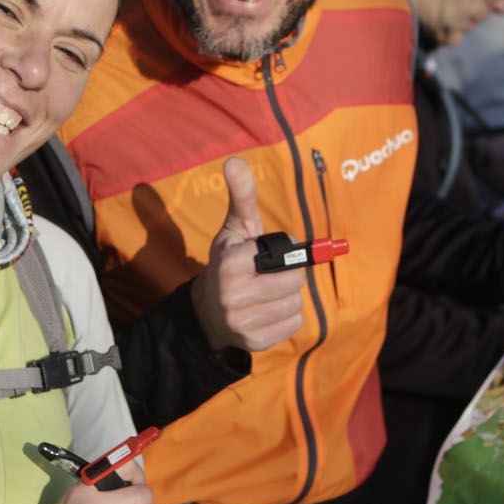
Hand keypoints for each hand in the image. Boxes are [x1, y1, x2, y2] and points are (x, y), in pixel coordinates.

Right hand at [190, 157, 304, 352]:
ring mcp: (243, 323)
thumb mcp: (235, 227)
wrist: (207, 310)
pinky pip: (294, 324)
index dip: (286, 251)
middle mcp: (233, 296)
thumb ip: (241, 195)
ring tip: (268, 291)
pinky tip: (267, 310)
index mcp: (230, 264)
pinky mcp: (254, 342)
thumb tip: (234, 161)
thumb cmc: (230, 261)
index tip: (269, 253)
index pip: (286, 255)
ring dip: (288, 295)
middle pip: (295, 281)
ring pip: (296, 303)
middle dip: (289, 274)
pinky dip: (287, 316)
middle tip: (270, 273)